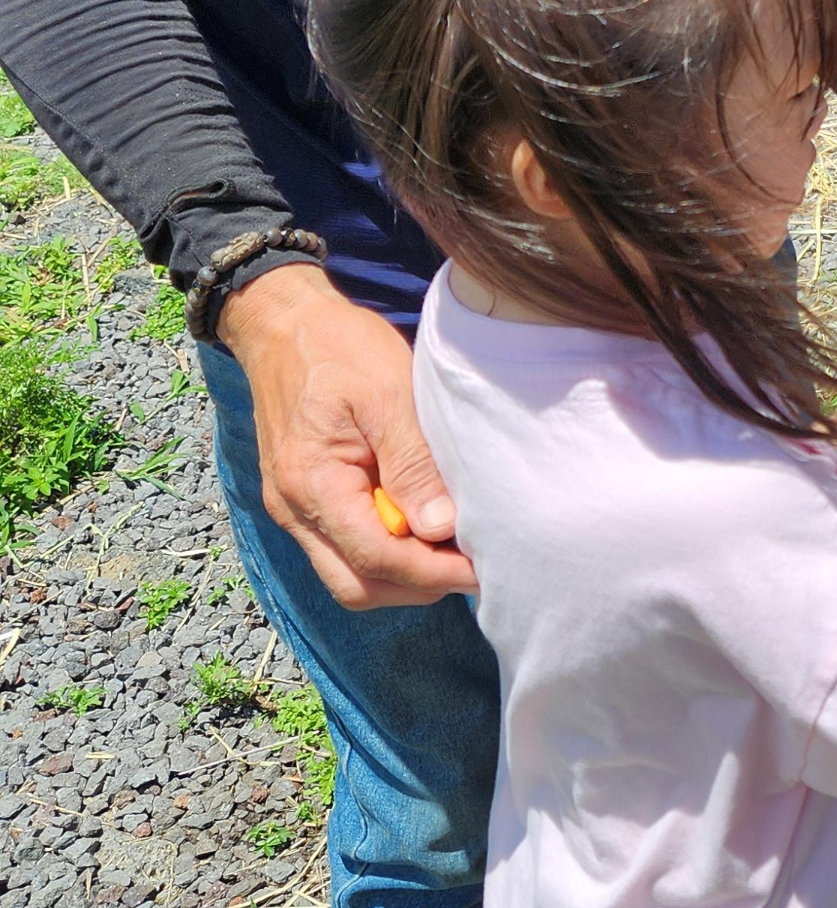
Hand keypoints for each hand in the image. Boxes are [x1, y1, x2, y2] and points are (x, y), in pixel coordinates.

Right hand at [218, 264, 475, 609]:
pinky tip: (420, 522)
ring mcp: (293, 508)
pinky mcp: (303, 500)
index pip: (375, 560)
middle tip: (472, 561)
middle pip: (358, 585)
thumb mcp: (387, 393)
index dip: (432, 573)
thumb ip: (411, 464)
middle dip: (418, 584)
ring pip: (349, 574)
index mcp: (310, 484)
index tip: (482, 567)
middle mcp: (293, 510)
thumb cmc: (338, 348)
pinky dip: (385, 550)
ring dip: (403, 573)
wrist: (283, 322)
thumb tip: (439, 530)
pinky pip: (344, 547)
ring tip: (452, 545)